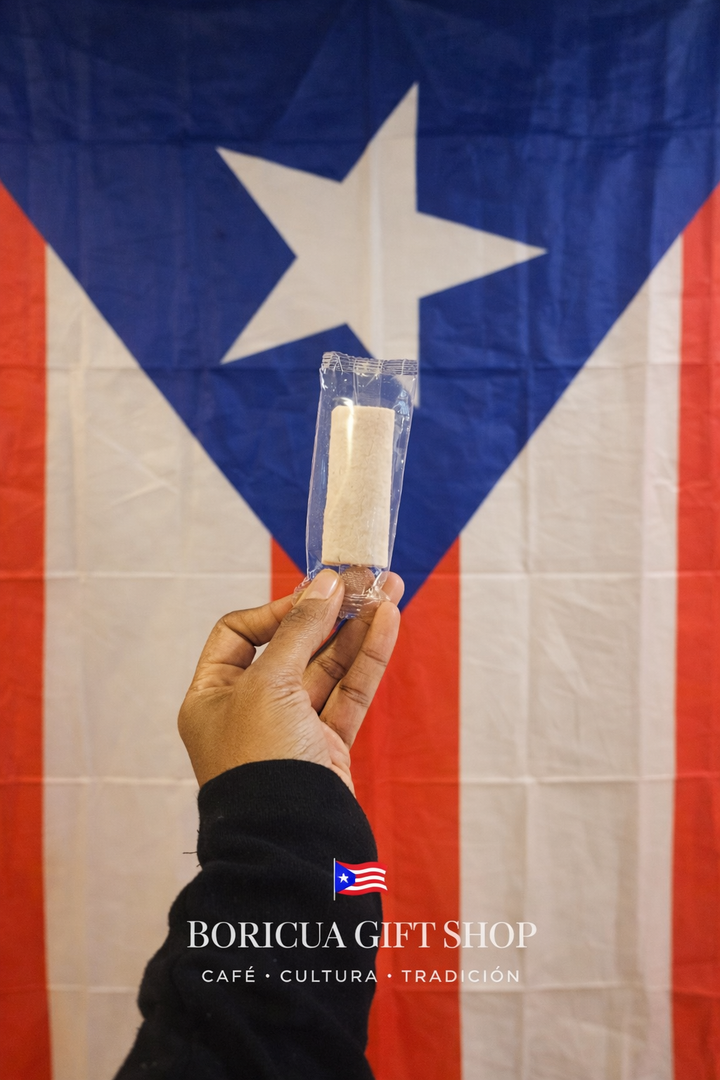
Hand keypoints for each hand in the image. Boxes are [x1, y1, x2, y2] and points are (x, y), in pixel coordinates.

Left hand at [178, 569, 403, 791]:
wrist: (288, 840)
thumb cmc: (258, 762)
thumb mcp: (269, 683)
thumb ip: (300, 629)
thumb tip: (325, 583)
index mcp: (213, 696)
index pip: (240, 634)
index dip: (277, 610)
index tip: (314, 595)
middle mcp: (249, 710)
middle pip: (292, 647)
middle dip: (329, 614)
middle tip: (364, 581)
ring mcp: (290, 731)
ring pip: (327, 669)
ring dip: (357, 630)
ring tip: (389, 593)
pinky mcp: (326, 749)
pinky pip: (348, 694)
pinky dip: (368, 660)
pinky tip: (388, 625)